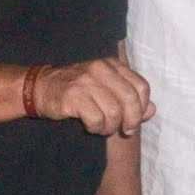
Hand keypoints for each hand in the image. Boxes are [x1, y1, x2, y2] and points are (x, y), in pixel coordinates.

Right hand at [33, 56, 154, 136]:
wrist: (41, 88)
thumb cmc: (78, 91)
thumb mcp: (107, 90)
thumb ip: (130, 99)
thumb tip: (153, 110)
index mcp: (112, 64)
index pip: (141, 86)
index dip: (142, 107)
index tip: (134, 120)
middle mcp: (100, 69)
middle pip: (130, 99)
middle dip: (131, 121)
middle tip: (124, 130)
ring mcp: (86, 81)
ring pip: (114, 112)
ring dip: (110, 127)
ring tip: (102, 127)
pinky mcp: (73, 95)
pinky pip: (96, 119)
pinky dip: (96, 128)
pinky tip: (89, 126)